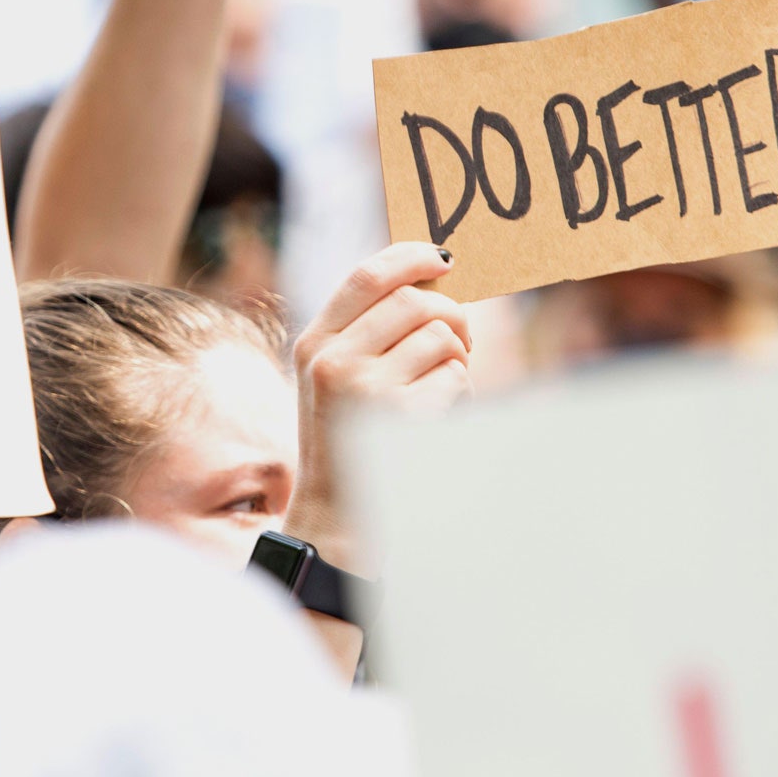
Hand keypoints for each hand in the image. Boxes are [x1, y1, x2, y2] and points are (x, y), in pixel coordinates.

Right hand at [286, 244, 472, 567]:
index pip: (366, 275)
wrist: (336, 519)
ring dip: (459, 358)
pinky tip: (439, 416)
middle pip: (414, 302)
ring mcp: (362, 388)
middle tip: (463, 341)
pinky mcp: (395, 416)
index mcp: (315, 345)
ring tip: (444, 387)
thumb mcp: (340, 379)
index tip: (445, 259)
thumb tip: (436, 278)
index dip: (411, 257)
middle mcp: (332, 360)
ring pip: (441, 337)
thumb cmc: (349, 444)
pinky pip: (455, 376)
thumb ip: (371, 331)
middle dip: (452, 316)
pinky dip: (461, 392)